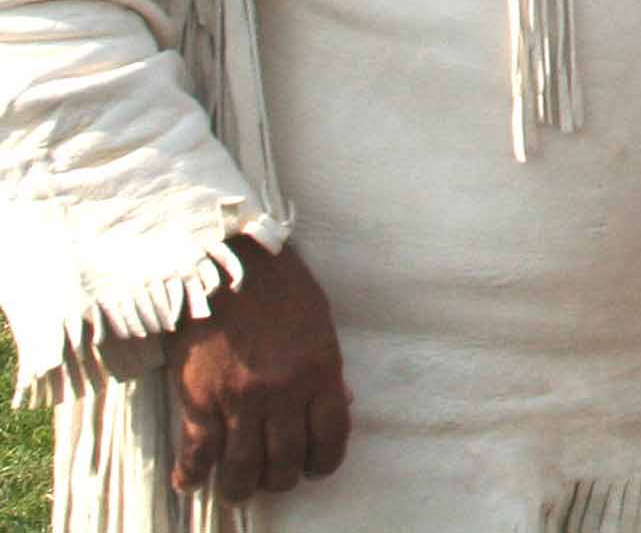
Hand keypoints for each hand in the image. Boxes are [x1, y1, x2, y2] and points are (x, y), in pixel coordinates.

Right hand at [165, 239, 350, 502]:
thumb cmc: (280, 286)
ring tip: (238, 487)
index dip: (324, 462)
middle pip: (286, 463)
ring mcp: (239, 399)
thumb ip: (328, 370)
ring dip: (241, 486)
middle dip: (281, 477)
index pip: (330, 439)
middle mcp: (283, 393)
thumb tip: (343, 405)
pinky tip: (192, 481)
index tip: (314, 466)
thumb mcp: (320, 322)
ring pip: (243, 470)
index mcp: (320, 371)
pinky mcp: (199, 398)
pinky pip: (197, 455)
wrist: (226, 259)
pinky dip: (192, 476)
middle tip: (273, 474)